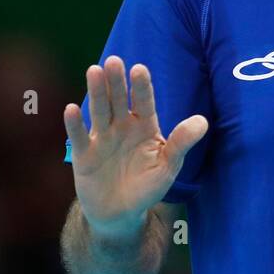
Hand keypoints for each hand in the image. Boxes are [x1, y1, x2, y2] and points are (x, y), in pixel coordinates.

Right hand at [63, 56, 207, 237]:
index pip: (144, 102)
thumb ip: (181, 143)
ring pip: (99, 112)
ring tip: (94, 71)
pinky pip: (78, 137)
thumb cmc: (148, 186)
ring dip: (96, 92)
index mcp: (145, 126)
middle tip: (114, 61)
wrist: (121, 212)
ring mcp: (101, 139)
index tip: (139, 69)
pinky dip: (74, 124)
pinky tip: (71, 108)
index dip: (141, 86)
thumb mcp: (169, 166)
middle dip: (116, 81)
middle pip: (118, 100)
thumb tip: (203, 122)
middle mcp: (122, 127)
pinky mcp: (83, 155)